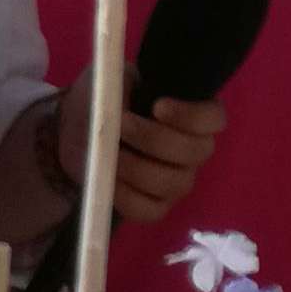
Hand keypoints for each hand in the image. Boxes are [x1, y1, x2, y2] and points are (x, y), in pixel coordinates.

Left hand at [60, 89, 226, 224]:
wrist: (76, 128)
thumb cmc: (105, 100)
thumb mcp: (112, 81)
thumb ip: (126, 86)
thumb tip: (126, 106)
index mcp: (191, 115)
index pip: (214, 118)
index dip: (191, 115)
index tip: (158, 107)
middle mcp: (193, 150)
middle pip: (195, 152)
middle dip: (154, 139)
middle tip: (122, 125)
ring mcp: (177, 181)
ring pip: (173, 183)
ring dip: (137, 167)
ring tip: (110, 154)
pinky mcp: (155, 206)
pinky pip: (150, 210)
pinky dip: (127, 196)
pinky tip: (109, 179)